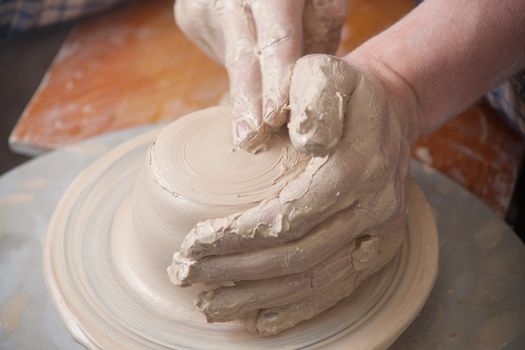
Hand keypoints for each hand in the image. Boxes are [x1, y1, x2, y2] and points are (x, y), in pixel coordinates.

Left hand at [168, 54, 421, 334]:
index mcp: (357, 167)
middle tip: (186, 275)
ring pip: (314, 281)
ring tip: (209, 304)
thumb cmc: (344, 92)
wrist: (387, 110)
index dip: (238, 237)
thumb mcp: (326, 72)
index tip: (192, 244)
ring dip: (257, 297)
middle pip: (297, 256)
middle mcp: (373, 209)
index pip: (289, 216)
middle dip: (236, 271)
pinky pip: (338, 290)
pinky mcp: (377, 250)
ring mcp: (379, 235)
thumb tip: (304, 139)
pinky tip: (260, 319)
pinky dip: (296, 309)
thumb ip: (313, 98)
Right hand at [174, 0, 348, 150]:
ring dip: (245, 95)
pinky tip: (248, 61)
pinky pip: (219, 54)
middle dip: (247, 104)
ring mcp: (203, 7)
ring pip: (229, 62)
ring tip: (250, 130)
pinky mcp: (189, 18)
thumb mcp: (320, 0)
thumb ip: (318, 36)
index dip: (276, 80)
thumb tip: (309, 90)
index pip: (277, 40)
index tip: (274, 117)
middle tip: (249, 140)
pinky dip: (237, 68)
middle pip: (241, 58)